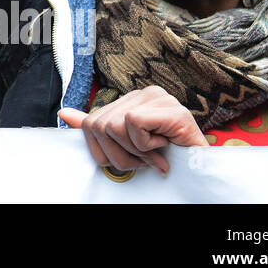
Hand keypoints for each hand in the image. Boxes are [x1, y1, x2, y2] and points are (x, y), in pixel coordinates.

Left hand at [58, 86, 206, 174]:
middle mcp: (144, 93)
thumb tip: (64, 114)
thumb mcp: (126, 145)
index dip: (104, 150)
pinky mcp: (171, 108)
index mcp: (131, 100)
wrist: (203, 173)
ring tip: (156, 153)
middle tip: (144, 160)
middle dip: (120, 155)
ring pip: (114, 125)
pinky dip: (145, 144)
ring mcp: (159, 97)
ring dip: (135, 151)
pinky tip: (163, 145)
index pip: (92, 122)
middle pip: (100, 126)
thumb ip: (99, 129)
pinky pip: (133, 123)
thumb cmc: (167, 159)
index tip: (129, 158)